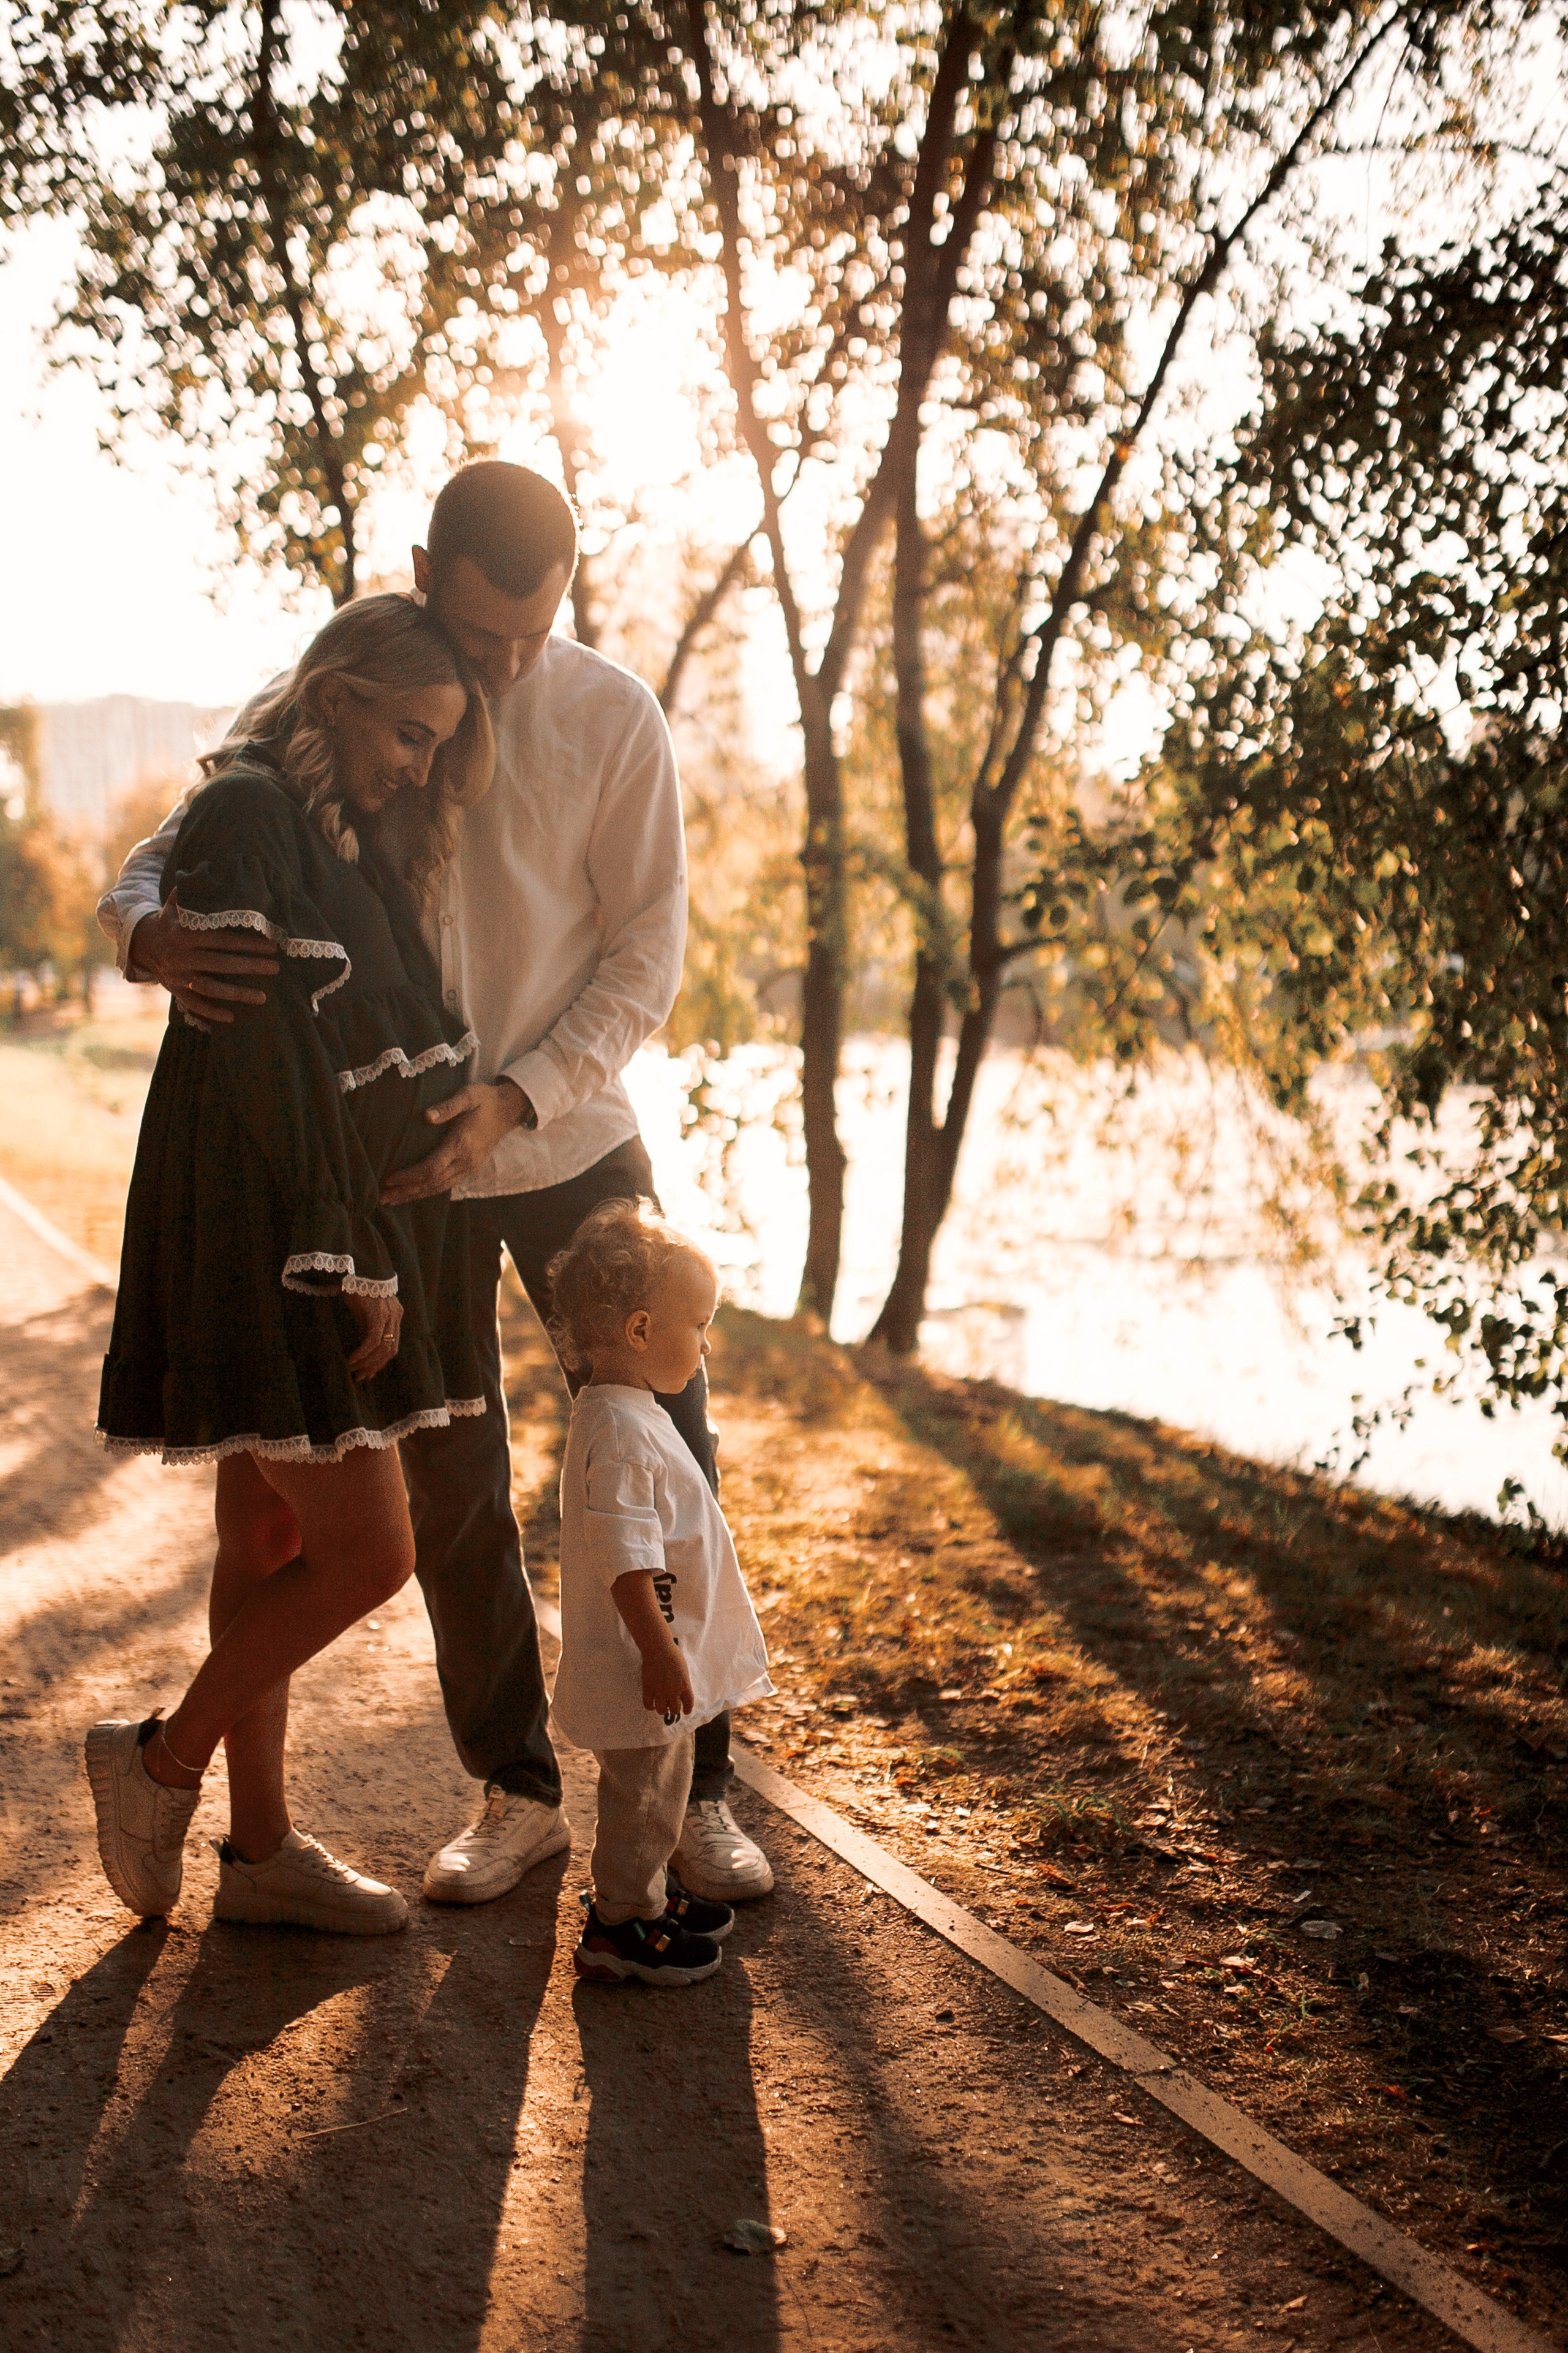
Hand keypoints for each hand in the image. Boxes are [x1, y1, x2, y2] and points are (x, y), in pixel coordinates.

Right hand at [128, 890, 279, 1022]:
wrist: (141, 943)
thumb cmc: (170, 921)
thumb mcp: (176, 903)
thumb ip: (193, 889)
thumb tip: (208, 867)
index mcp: (185, 934)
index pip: (221, 939)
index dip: (247, 943)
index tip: (271, 946)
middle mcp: (182, 956)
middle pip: (220, 964)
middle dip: (250, 967)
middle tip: (275, 969)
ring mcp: (178, 976)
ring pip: (210, 988)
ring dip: (237, 994)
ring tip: (263, 998)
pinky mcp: (175, 990)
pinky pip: (194, 1005)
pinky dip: (211, 1012)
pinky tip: (232, 1016)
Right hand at [345, 1290, 401, 1381]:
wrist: (354, 1265)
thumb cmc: (356, 1286)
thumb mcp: (365, 1309)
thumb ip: (368, 1326)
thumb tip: (364, 1350)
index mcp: (395, 1314)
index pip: (393, 1344)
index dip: (381, 1362)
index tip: (368, 1373)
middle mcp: (395, 1315)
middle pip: (390, 1349)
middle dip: (375, 1366)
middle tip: (360, 1376)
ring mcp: (388, 1314)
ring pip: (382, 1347)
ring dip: (367, 1363)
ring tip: (353, 1370)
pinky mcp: (377, 1313)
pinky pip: (372, 1340)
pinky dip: (362, 1353)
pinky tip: (351, 1360)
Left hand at [380, 1079, 529, 1206]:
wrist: (508, 1109)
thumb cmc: (484, 1099)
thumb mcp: (468, 1095)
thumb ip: (448, 1106)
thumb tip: (426, 1116)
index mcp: (462, 1144)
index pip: (432, 1168)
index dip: (409, 1176)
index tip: (389, 1178)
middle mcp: (466, 1160)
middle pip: (433, 1183)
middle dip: (407, 1192)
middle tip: (382, 1198)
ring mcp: (469, 1166)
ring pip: (439, 1188)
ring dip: (415, 1195)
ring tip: (392, 1201)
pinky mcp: (469, 1167)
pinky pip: (446, 1185)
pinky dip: (427, 1191)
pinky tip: (414, 1193)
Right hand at [642, 1639, 694, 1722]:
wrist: (659, 1648)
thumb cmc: (673, 1655)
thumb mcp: (683, 1670)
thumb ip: (683, 1683)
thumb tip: (681, 1694)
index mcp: (684, 1684)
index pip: (689, 1704)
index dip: (687, 1710)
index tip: (685, 1711)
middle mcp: (673, 1690)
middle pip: (675, 1709)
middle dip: (674, 1709)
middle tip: (671, 1707)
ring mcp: (660, 1690)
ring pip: (661, 1710)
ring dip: (662, 1710)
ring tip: (662, 1706)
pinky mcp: (648, 1687)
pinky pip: (648, 1704)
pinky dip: (650, 1707)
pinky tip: (652, 1705)